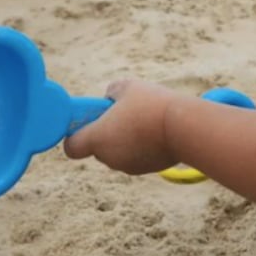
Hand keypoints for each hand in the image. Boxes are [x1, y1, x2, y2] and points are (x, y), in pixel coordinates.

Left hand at [63, 77, 179, 174]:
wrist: (184, 127)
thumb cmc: (151, 104)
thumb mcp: (127, 86)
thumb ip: (111, 92)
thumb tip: (110, 99)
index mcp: (98, 139)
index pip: (71, 147)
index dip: (76, 135)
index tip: (88, 122)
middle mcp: (109, 158)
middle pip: (98, 147)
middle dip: (107, 132)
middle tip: (123, 114)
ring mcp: (128, 166)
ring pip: (119, 151)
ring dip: (126, 138)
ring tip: (145, 119)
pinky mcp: (147, 169)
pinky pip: (137, 156)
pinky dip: (142, 146)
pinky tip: (156, 131)